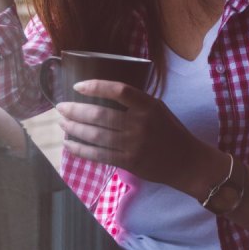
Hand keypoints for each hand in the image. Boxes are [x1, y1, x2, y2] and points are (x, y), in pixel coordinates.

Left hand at [56, 79, 228, 196]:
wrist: (187, 162)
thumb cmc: (170, 131)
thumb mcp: (157, 108)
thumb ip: (134, 102)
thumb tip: (101, 94)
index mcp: (148, 105)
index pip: (118, 90)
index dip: (96, 86)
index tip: (77, 86)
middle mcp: (139, 124)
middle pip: (99, 115)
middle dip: (75, 111)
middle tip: (60, 107)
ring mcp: (133, 144)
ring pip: (95, 135)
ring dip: (74, 129)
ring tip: (62, 124)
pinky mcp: (128, 162)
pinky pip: (98, 155)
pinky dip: (80, 149)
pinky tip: (69, 144)